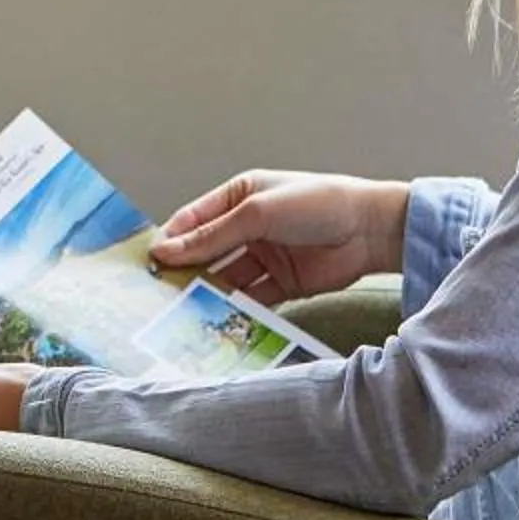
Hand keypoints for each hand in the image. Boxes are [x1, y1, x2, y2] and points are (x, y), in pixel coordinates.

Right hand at [151, 170, 408, 305]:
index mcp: (238, 197)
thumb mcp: (257, 213)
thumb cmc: (315, 204)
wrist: (370, 231)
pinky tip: (220, 322)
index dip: (172, 240)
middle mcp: (247, 227)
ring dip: (209, 294)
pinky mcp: (282, 284)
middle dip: (186, 270)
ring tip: (185, 313)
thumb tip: (166, 250)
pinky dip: (236, 310)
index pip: (194, 219)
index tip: (149, 263)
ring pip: (226, 278)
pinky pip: (251, 299)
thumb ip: (212, 236)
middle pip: (207, 252)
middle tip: (160, 294)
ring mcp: (265, 257)